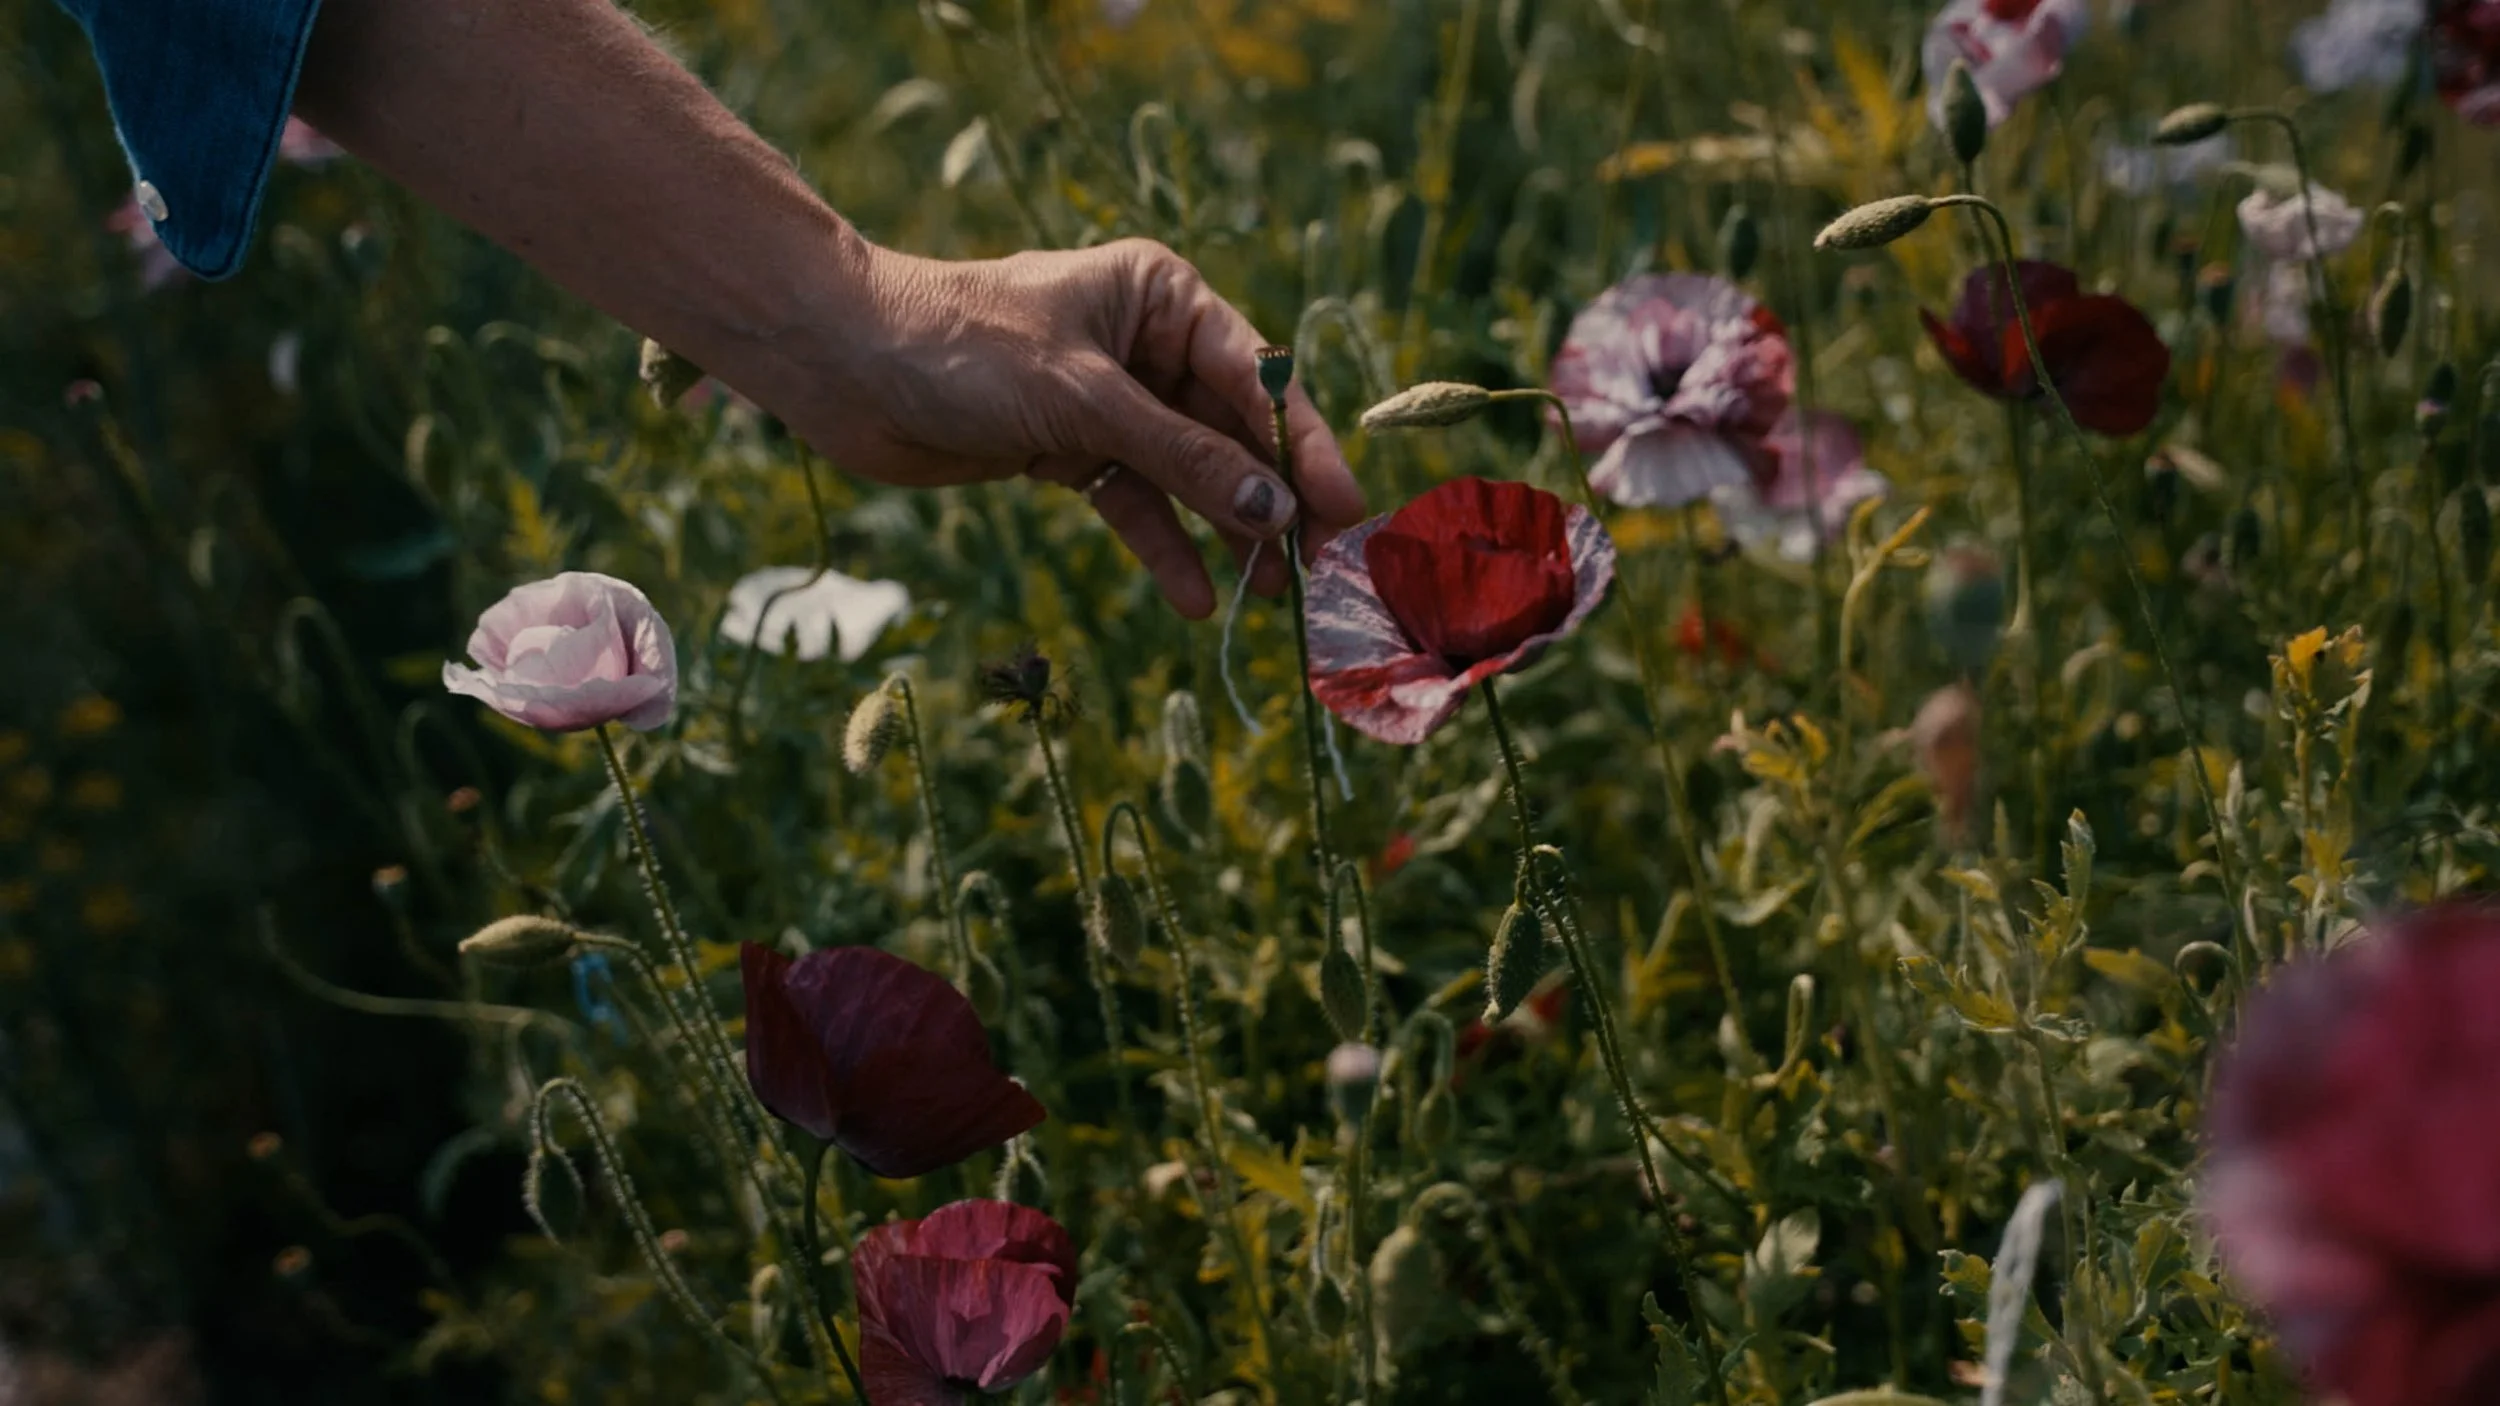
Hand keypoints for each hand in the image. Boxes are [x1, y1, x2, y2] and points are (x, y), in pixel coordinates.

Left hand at [795, 238, 1362, 618]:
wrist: (843, 367)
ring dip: (1226, 534)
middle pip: (1231, 432)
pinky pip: (1135, 504)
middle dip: (1270, 502)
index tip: (1344, 512)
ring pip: (1189, 475)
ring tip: (1269, 597)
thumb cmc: (963, 349)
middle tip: (1320, 571)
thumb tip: (1274, 513)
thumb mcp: (1085, 404)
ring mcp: (1110, 401)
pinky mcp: (1071, 449)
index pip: (1255, 378)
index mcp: (1163, 297)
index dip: (1301, 449)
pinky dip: (1162, 549)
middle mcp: (1147, 344)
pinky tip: (1194, 599)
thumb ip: (1184, 460)